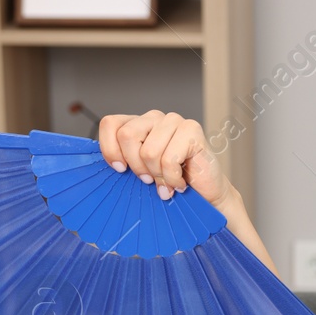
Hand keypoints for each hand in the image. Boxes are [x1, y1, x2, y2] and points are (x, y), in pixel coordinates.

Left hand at [98, 110, 234, 207]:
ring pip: (148, 151)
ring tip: (168, 183)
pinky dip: (172, 179)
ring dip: (158, 176)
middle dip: (137, 166)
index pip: (110, 124)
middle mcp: (154, 118)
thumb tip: (110, 166)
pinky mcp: (192, 129)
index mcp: (138, 125)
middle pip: (127, 136)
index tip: (121, 170)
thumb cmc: (170, 185)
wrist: (205, 196)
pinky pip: (169, 159)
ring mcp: (174, 121)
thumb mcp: (140, 174)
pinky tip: (180, 182)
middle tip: (149, 179)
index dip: (110, 149)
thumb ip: (124, 164)